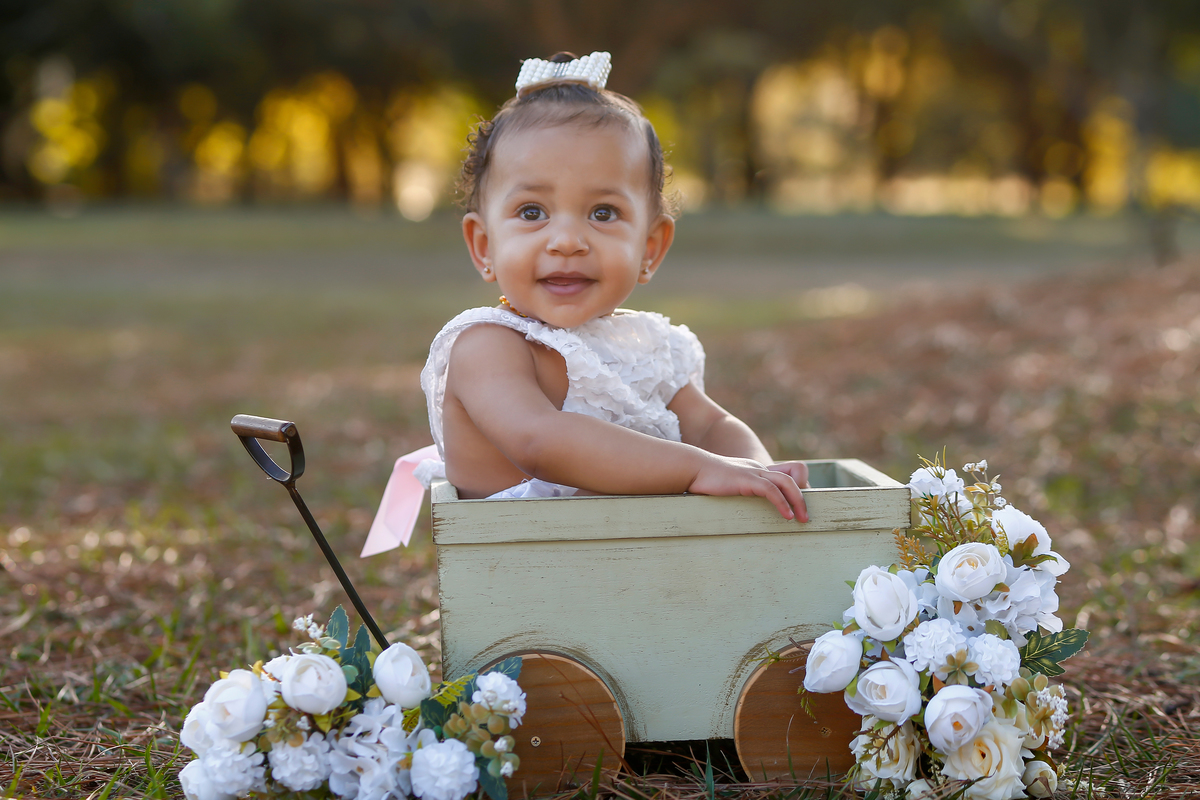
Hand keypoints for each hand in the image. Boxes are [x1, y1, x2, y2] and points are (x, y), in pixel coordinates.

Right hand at [687, 455, 808, 521]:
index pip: (784, 476)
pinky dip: (782, 503)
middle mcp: (758, 469)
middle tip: (806, 518)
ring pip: (786, 482)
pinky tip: (787, 516)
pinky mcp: (745, 479)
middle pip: (792, 478)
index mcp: (755, 471)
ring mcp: (752, 473)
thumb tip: (740, 513)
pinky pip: (770, 490)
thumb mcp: (725, 487)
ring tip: (802, 519)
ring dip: (798, 501)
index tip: (799, 509)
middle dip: (802, 498)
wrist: (691, 468)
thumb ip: (736, 493)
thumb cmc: (704, 480)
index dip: (796, 491)